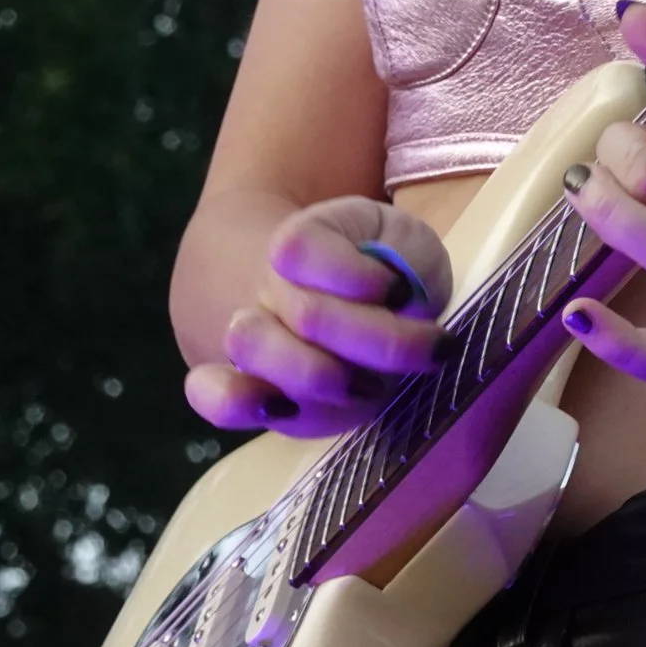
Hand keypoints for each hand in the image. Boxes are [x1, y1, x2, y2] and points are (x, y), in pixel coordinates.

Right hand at [183, 197, 452, 437]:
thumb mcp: (404, 243)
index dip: (361, 276)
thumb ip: (409, 256)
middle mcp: (268, 287)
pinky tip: (283, 406)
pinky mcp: (252, 391)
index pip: (302, 249)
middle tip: (428, 349)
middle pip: (307, 314)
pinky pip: (217, 397)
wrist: (324, 297)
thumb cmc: (380, 268)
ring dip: (321, 376)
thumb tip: (401, 294)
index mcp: (304, 240)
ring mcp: (254, 341)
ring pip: (255, 350)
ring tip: (369, 386)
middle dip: (380, 340)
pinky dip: (241, 404)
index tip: (404, 291)